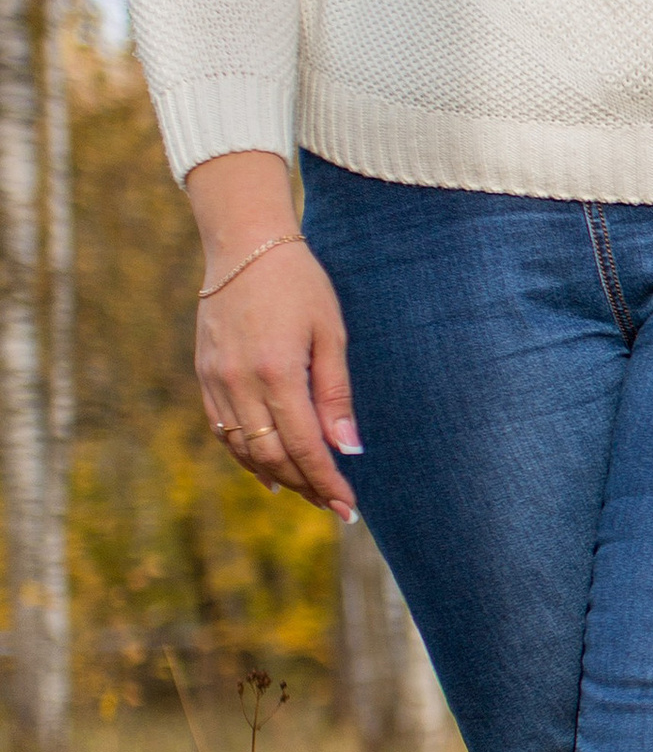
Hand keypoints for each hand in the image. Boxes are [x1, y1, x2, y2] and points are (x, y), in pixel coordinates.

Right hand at [187, 153, 359, 521]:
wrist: (244, 243)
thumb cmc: (299, 282)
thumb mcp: (331, 332)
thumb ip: (335, 393)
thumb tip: (348, 448)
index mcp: (277, 372)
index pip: (303, 446)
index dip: (327, 482)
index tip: (349, 508)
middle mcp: (240, 382)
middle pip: (272, 456)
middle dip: (305, 485)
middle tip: (333, 504)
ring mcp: (216, 379)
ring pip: (244, 448)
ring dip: (276, 475)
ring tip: (306, 491)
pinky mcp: (204, 373)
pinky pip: (223, 429)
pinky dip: (245, 454)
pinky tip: (266, 470)